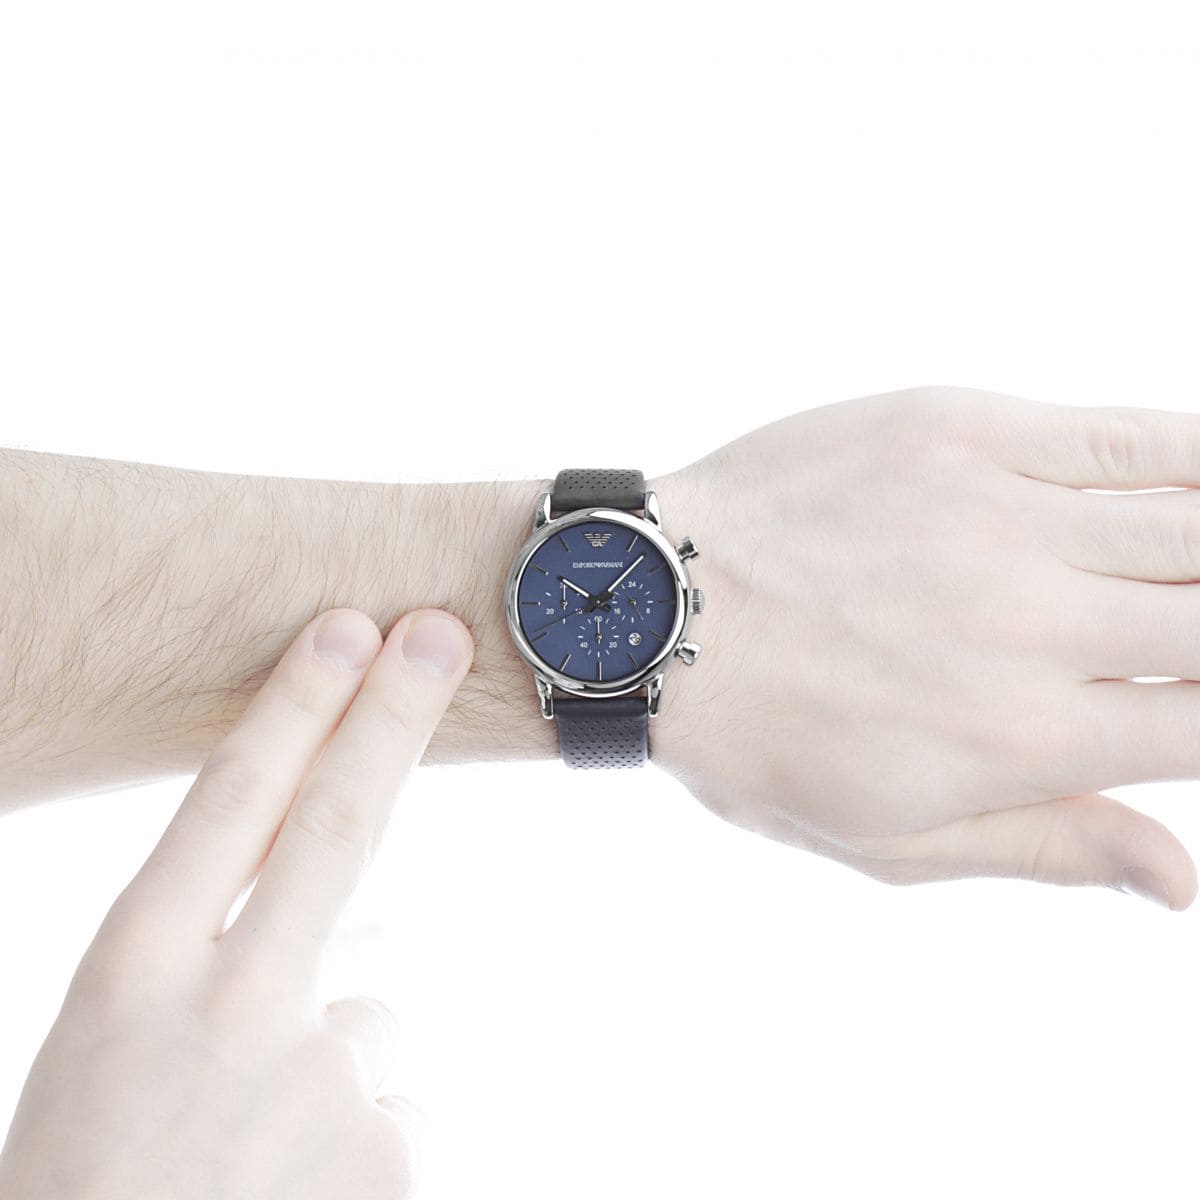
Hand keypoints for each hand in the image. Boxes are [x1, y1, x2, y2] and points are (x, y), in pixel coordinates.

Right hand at [0, 607, 473, 1197]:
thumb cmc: (91, 1178)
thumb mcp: (109, 1056)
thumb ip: (224, 976)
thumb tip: (374, 938)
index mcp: (131, 978)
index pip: (229, 805)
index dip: (295, 708)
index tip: (347, 629)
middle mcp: (231, 1011)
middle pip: (334, 829)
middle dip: (389, 716)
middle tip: (438, 631)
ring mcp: (320, 1084)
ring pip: (368, 1016)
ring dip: (329, 1060)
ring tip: (246, 1154)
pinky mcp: (388, 1154)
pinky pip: (389, 1106)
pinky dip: (352, 1133)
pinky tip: (291, 1196)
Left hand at [653, 386, 1199, 909]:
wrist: (650, 614)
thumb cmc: (758, 740)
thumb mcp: (888, 841)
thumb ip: (1045, 849)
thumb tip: (1183, 884)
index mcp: (1024, 742)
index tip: (1193, 703)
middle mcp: (1034, 627)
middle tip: (1181, 635)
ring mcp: (999, 519)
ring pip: (1192, 523)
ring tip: (1190, 569)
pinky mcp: (959, 435)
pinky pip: (1123, 435)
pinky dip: (1197, 450)